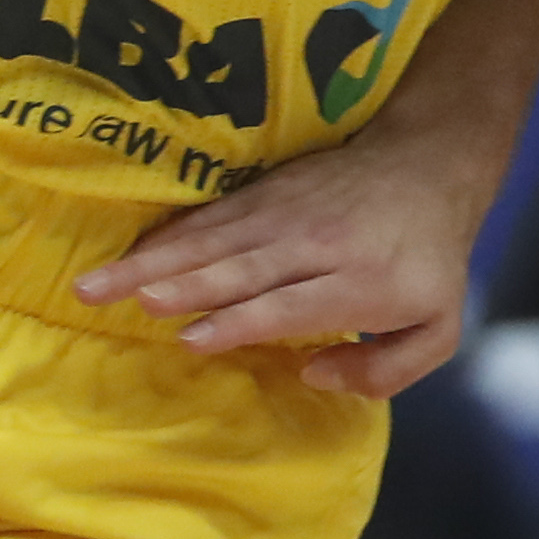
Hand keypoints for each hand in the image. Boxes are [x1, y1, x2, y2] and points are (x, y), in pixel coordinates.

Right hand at [69, 128, 492, 398]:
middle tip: (129, 302)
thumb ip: (384, 370)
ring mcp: (287, 212)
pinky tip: (130, 254)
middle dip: (182, 286)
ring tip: (102, 281)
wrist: (428, 164)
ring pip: (212, 240)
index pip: (291, 304)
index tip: (190, 339)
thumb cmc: (428, 262)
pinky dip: (167, 236)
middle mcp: (318, 244)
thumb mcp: (437, 329)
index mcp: (362, 282)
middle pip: (241, 267)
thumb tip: (311, 374)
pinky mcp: (266, 192)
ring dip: (154, 262)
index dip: (240, 320)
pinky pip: (210, 217)